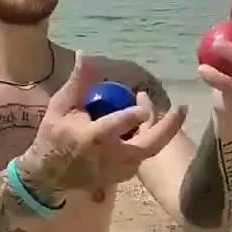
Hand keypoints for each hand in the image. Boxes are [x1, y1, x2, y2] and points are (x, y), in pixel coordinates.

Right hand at [18, 53, 187, 195]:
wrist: (48, 176)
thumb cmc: (53, 137)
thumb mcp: (60, 107)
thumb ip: (77, 82)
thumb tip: (86, 54)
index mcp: (93, 137)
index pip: (119, 124)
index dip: (135, 113)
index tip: (144, 100)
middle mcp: (110, 156)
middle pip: (149, 145)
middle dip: (169, 127)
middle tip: (183, 108)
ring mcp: (118, 170)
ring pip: (149, 150)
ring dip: (158, 130)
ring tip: (158, 110)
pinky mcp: (121, 177)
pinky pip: (141, 157)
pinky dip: (146, 140)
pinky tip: (144, 127)